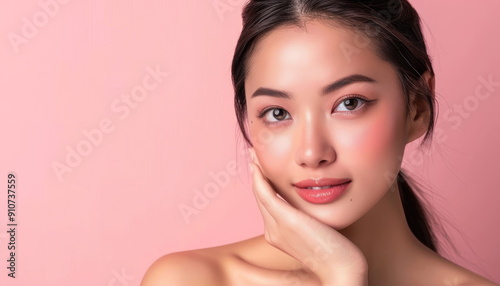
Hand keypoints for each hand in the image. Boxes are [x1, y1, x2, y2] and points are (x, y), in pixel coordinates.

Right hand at [248, 147, 367, 285]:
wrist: (341, 268)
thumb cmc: (335, 252)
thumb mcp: (315, 232)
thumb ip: (306, 220)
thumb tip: (307, 207)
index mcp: (277, 235)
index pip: (267, 205)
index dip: (262, 186)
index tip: (261, 169)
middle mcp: (272, 232)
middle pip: (260, 198)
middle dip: (255, 176)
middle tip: (253, 157)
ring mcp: (276, 227)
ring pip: (260, 195)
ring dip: (255, 173)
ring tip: (253, 157)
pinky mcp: (286, 220)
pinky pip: (265, 194)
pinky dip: (260, 179)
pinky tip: (258, 167)